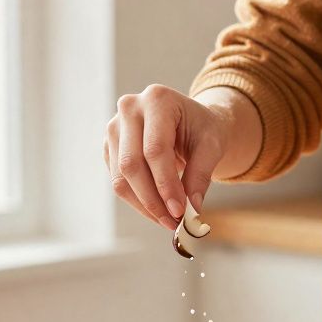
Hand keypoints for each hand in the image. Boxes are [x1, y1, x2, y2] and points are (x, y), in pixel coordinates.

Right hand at [104, 85, 259, 229]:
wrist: (190, 121)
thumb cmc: (203, 129)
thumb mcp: (212, 146)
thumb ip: (201, 175)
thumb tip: (192, 209)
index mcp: (157, 99)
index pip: (155, 149)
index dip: (166, 184)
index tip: (180, 211)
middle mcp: (129, 108)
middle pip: (131, 164)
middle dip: (152, 199)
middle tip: (173, 222)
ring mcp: (114, 127)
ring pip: (120, 177)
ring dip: (144, 205)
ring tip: (167, 220)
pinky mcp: (109, 147)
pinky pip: (117, 181)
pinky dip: (137, 201)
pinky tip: (157, 209)